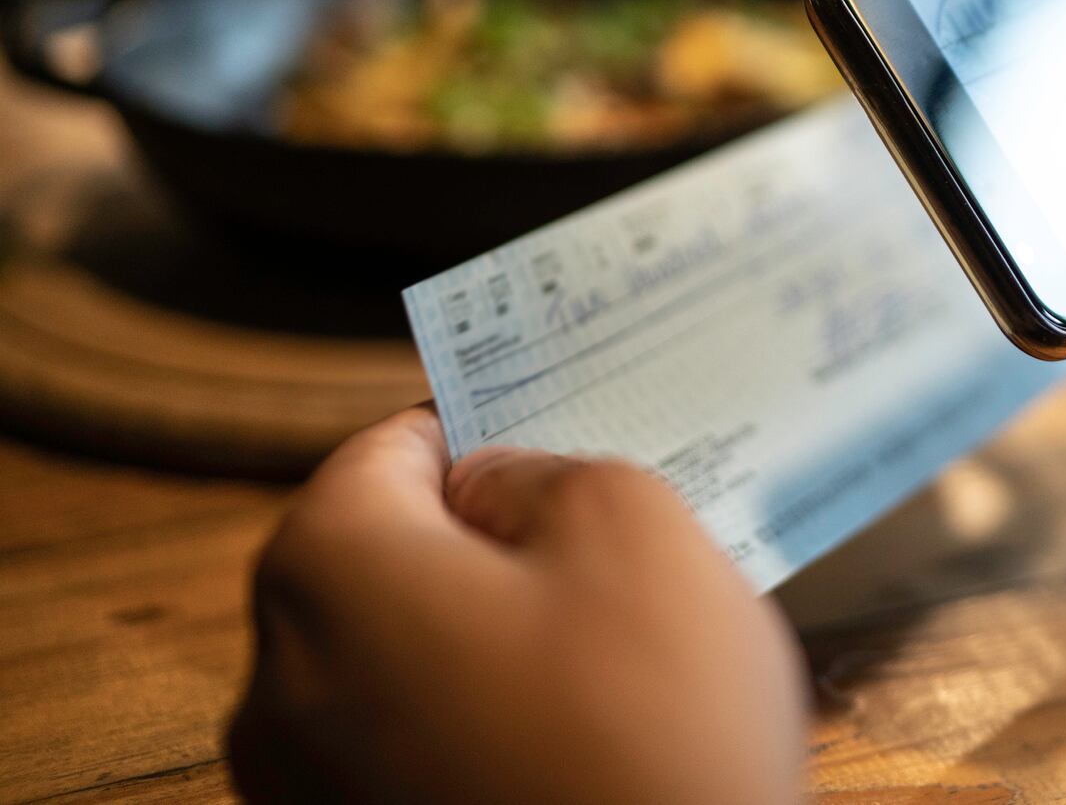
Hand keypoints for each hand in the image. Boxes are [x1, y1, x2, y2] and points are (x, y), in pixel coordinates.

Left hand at [227, 408, 806, 804]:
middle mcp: (277, 685)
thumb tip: (493, 489)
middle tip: (609, 557)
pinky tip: (583, 748)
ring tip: (614, 667)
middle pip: (385, 561)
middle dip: (489, 549)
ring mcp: (303, 792)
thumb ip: (543, 471)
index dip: (483, 434)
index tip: (559, 443)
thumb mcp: (633, 527)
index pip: (388, 450)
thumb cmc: (650, 734)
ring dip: (492, 649)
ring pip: (402, 665)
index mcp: (326, 570)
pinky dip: (485, 734)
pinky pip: (414, 754)